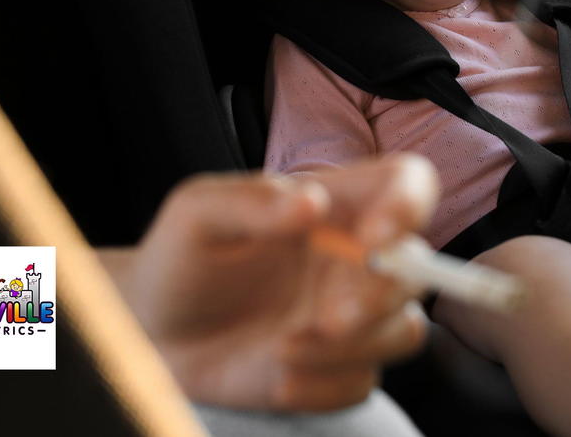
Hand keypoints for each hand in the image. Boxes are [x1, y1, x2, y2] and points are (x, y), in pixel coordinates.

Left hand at [103, 153, 437, 410]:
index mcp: (340, 205)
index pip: (408, 184)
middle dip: (382, 297)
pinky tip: (274, 376)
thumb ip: (252, 201)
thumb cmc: (182, 256)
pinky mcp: (336, 368)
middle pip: (417, 269)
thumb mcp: (198, 212)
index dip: (409, 204)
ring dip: (356, 346)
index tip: (375, 236)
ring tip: (283, 349)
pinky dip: (323, 387)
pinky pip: (361, 383)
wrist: (153, 329)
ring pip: (405, 331)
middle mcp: (357, 259)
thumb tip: (311, 201)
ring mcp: (353, 317)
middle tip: (331, 317)